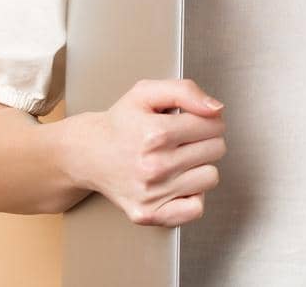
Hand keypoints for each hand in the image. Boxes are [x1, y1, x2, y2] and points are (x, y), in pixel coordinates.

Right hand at [69, 78, 226, 226]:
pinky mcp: (149, 214)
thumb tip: (216, 109)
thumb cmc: (121, 123)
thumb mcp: (147, 93)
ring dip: (199, 166)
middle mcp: (154, 166)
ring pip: (210, 177)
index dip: (207, 119)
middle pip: (216, 149)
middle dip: (205, 140)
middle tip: (183, 139)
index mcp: (155, 133)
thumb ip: (185, 91)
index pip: (213, 124)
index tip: (194, 121)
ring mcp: (152, 193)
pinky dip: (192, 195)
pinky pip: (196, 208)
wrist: (90, 153)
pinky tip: (178, 182)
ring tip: (178, 159)